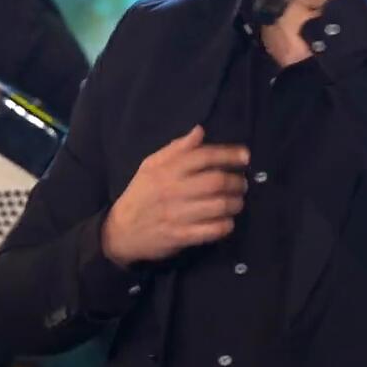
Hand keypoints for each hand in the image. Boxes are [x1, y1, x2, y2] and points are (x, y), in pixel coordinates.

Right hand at [102, 126, 248, 266]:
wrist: (120, 231)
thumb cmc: (141, 194)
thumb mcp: (151, 165)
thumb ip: (177, 148)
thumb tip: (200, 130)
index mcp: (166, 170)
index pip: (203, 157)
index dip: (228, 154)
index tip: (245, 156)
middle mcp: (173, 190)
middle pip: (216, 181)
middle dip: (236, 181)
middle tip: (243, 183)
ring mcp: (177, 215)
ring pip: (218, 206)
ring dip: (235, 203)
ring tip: (238, 201)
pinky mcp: (180, 237)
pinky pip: (211, 231)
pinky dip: (225, 225)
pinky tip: (228, 221)